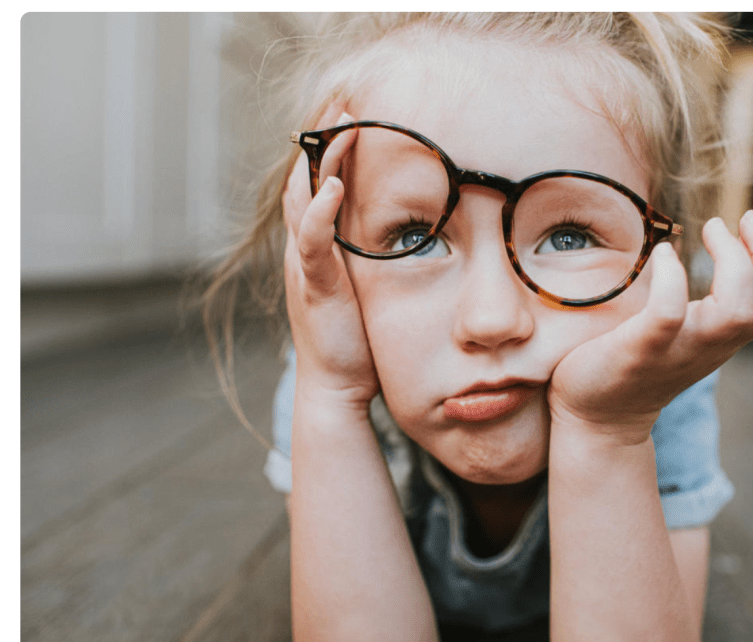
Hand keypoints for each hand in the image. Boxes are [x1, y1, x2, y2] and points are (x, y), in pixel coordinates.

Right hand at [283, 109, 378, 406]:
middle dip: (323, 142)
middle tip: (344, 105)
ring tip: (341, 127)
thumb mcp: (369, 285)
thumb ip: (377, 255)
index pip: (318, 184)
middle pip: (304, 180)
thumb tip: (412, 230)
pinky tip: (335, 188)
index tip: (353, 115)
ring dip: (322, 162)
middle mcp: (306, 250)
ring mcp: (308, 267)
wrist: (340, 386)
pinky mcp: (316, 288)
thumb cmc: (359, 338)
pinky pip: (312, 242)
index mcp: (320, 246)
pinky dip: (320, 212)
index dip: (331, 149)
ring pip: (303, 200)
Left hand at [548, 210, 752, 438]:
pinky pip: (668, 314)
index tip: (749, 223)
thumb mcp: (677, 334)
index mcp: (722, 338)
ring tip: (707, 229)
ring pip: (734, 312)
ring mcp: (678, 350)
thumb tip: (683, 252)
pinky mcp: (640, 351)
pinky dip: (671, 278)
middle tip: (729, 222)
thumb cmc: (630, 366)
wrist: (596, 420)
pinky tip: (661, 254)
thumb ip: (692, 307)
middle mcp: (710, 346)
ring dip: (731, 260)